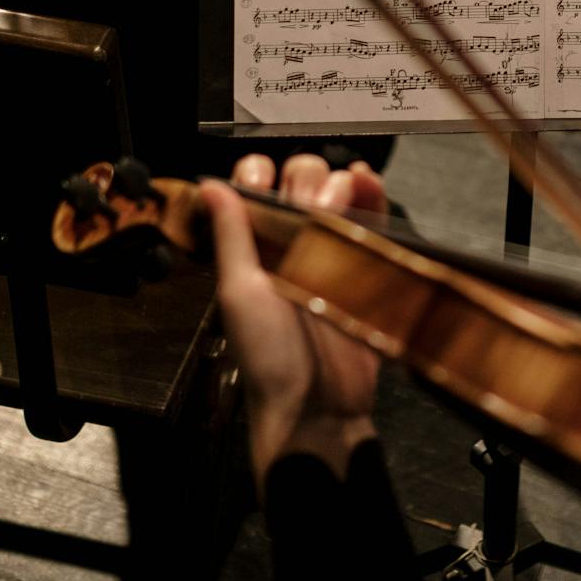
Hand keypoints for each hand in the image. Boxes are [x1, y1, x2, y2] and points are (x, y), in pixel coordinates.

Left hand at [200, 153, 387, 491]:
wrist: (318, 408)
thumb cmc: (269, 357)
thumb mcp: (240, 293)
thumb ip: (230, 237)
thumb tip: (207, 185)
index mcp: (253, 246)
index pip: (254, 186)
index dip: (259, 173)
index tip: (264, 182)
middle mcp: (291, 242)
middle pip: (300, 178)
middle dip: (305, 178)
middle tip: (308, 208)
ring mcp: (331, 250)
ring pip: (337, 189)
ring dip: (337, 182)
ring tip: (338, 202)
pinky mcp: (366, 263)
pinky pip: (372, 215)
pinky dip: (372, 192)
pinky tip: (366, 183)